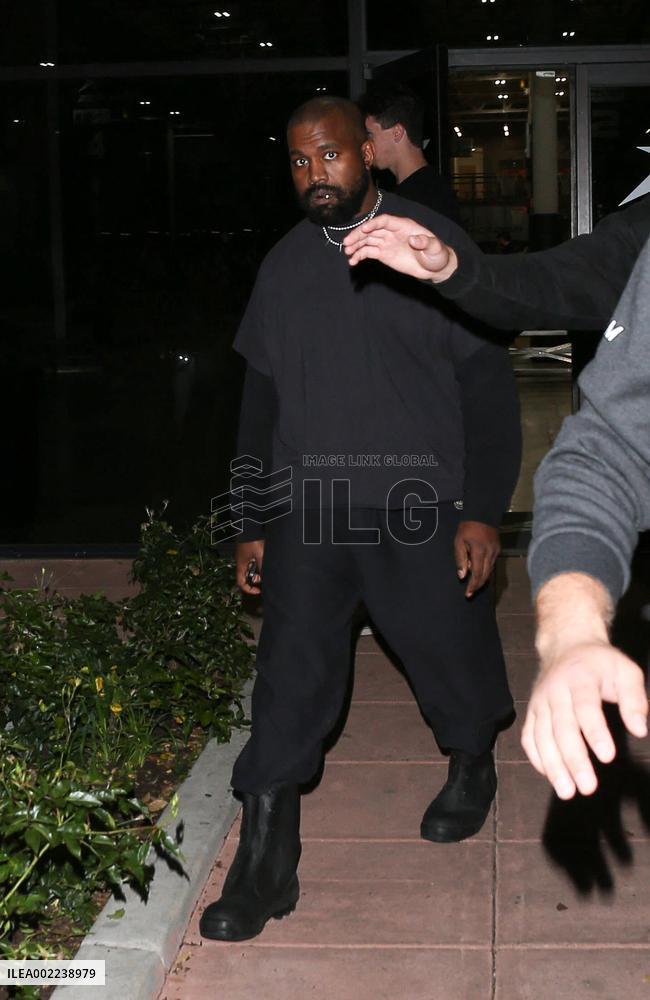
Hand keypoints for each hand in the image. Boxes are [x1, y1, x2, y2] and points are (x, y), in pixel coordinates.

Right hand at [235, 539, 264, 594]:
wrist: (249, 526)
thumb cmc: (252, 540)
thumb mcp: (260, 555)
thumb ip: (262, 567)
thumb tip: (265, 578)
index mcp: (241, 565)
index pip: (241, 583)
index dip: (249, 589)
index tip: (258, 591)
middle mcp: (240, 562)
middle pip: (244, 577)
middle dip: (254, 580)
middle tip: (263, 579)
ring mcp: (243, 556)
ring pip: (248, 570)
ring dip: (256, 572)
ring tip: (264, 570)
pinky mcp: (246, 551)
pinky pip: (250, 563)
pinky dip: (256, 565)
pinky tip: (263, 562)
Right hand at [343, 213, 458, 282]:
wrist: (435, 268)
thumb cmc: (436, 255)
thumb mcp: (434, 248)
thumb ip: (426, 242)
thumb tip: (415, 240)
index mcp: (403, 226)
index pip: (385, 221)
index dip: (373, 224)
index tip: (364, 229)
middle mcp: (392, 232)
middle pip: (372, 230)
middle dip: (359, 235)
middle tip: (347, 243)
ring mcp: (386, 243)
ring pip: (367, 240)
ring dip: (356, 245)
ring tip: (347, 252)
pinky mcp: (383, 254)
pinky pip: (369, 252)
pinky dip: (360, 256)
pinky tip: (353, 261)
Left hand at [453, 520, 499, 596]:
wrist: (483, 514)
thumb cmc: (467, 527)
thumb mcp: (459, 542)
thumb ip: (460, 559)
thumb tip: (462, 576)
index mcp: (479, 551)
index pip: (477, 573)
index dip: (472, 585)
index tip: (467, 593)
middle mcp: (490, 553)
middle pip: (485, 575)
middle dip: (477, 585)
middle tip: (470, 593)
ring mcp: (496, 552)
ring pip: (490, 571)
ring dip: (482, 579)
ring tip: (473, 585)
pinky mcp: (498, 550)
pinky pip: (492, 564)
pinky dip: (486, 571)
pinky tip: (480, 574)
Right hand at [521, 641, 647, 799]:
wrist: (565, 645)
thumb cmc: (600, 663)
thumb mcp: (625, 671)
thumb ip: (634, 699)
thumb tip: (639, 729)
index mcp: (579, 678)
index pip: (585, 707)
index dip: (595, 732)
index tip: (608, 756)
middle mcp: (554, 691)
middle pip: (561, 727)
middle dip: (573, 758)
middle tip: (588, 787)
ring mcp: (539, 702)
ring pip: (541, 736)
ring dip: (553, 765)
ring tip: (567, 791)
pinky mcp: (532, 712)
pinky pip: (529, 737)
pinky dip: (537, 758)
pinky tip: (551, 776)